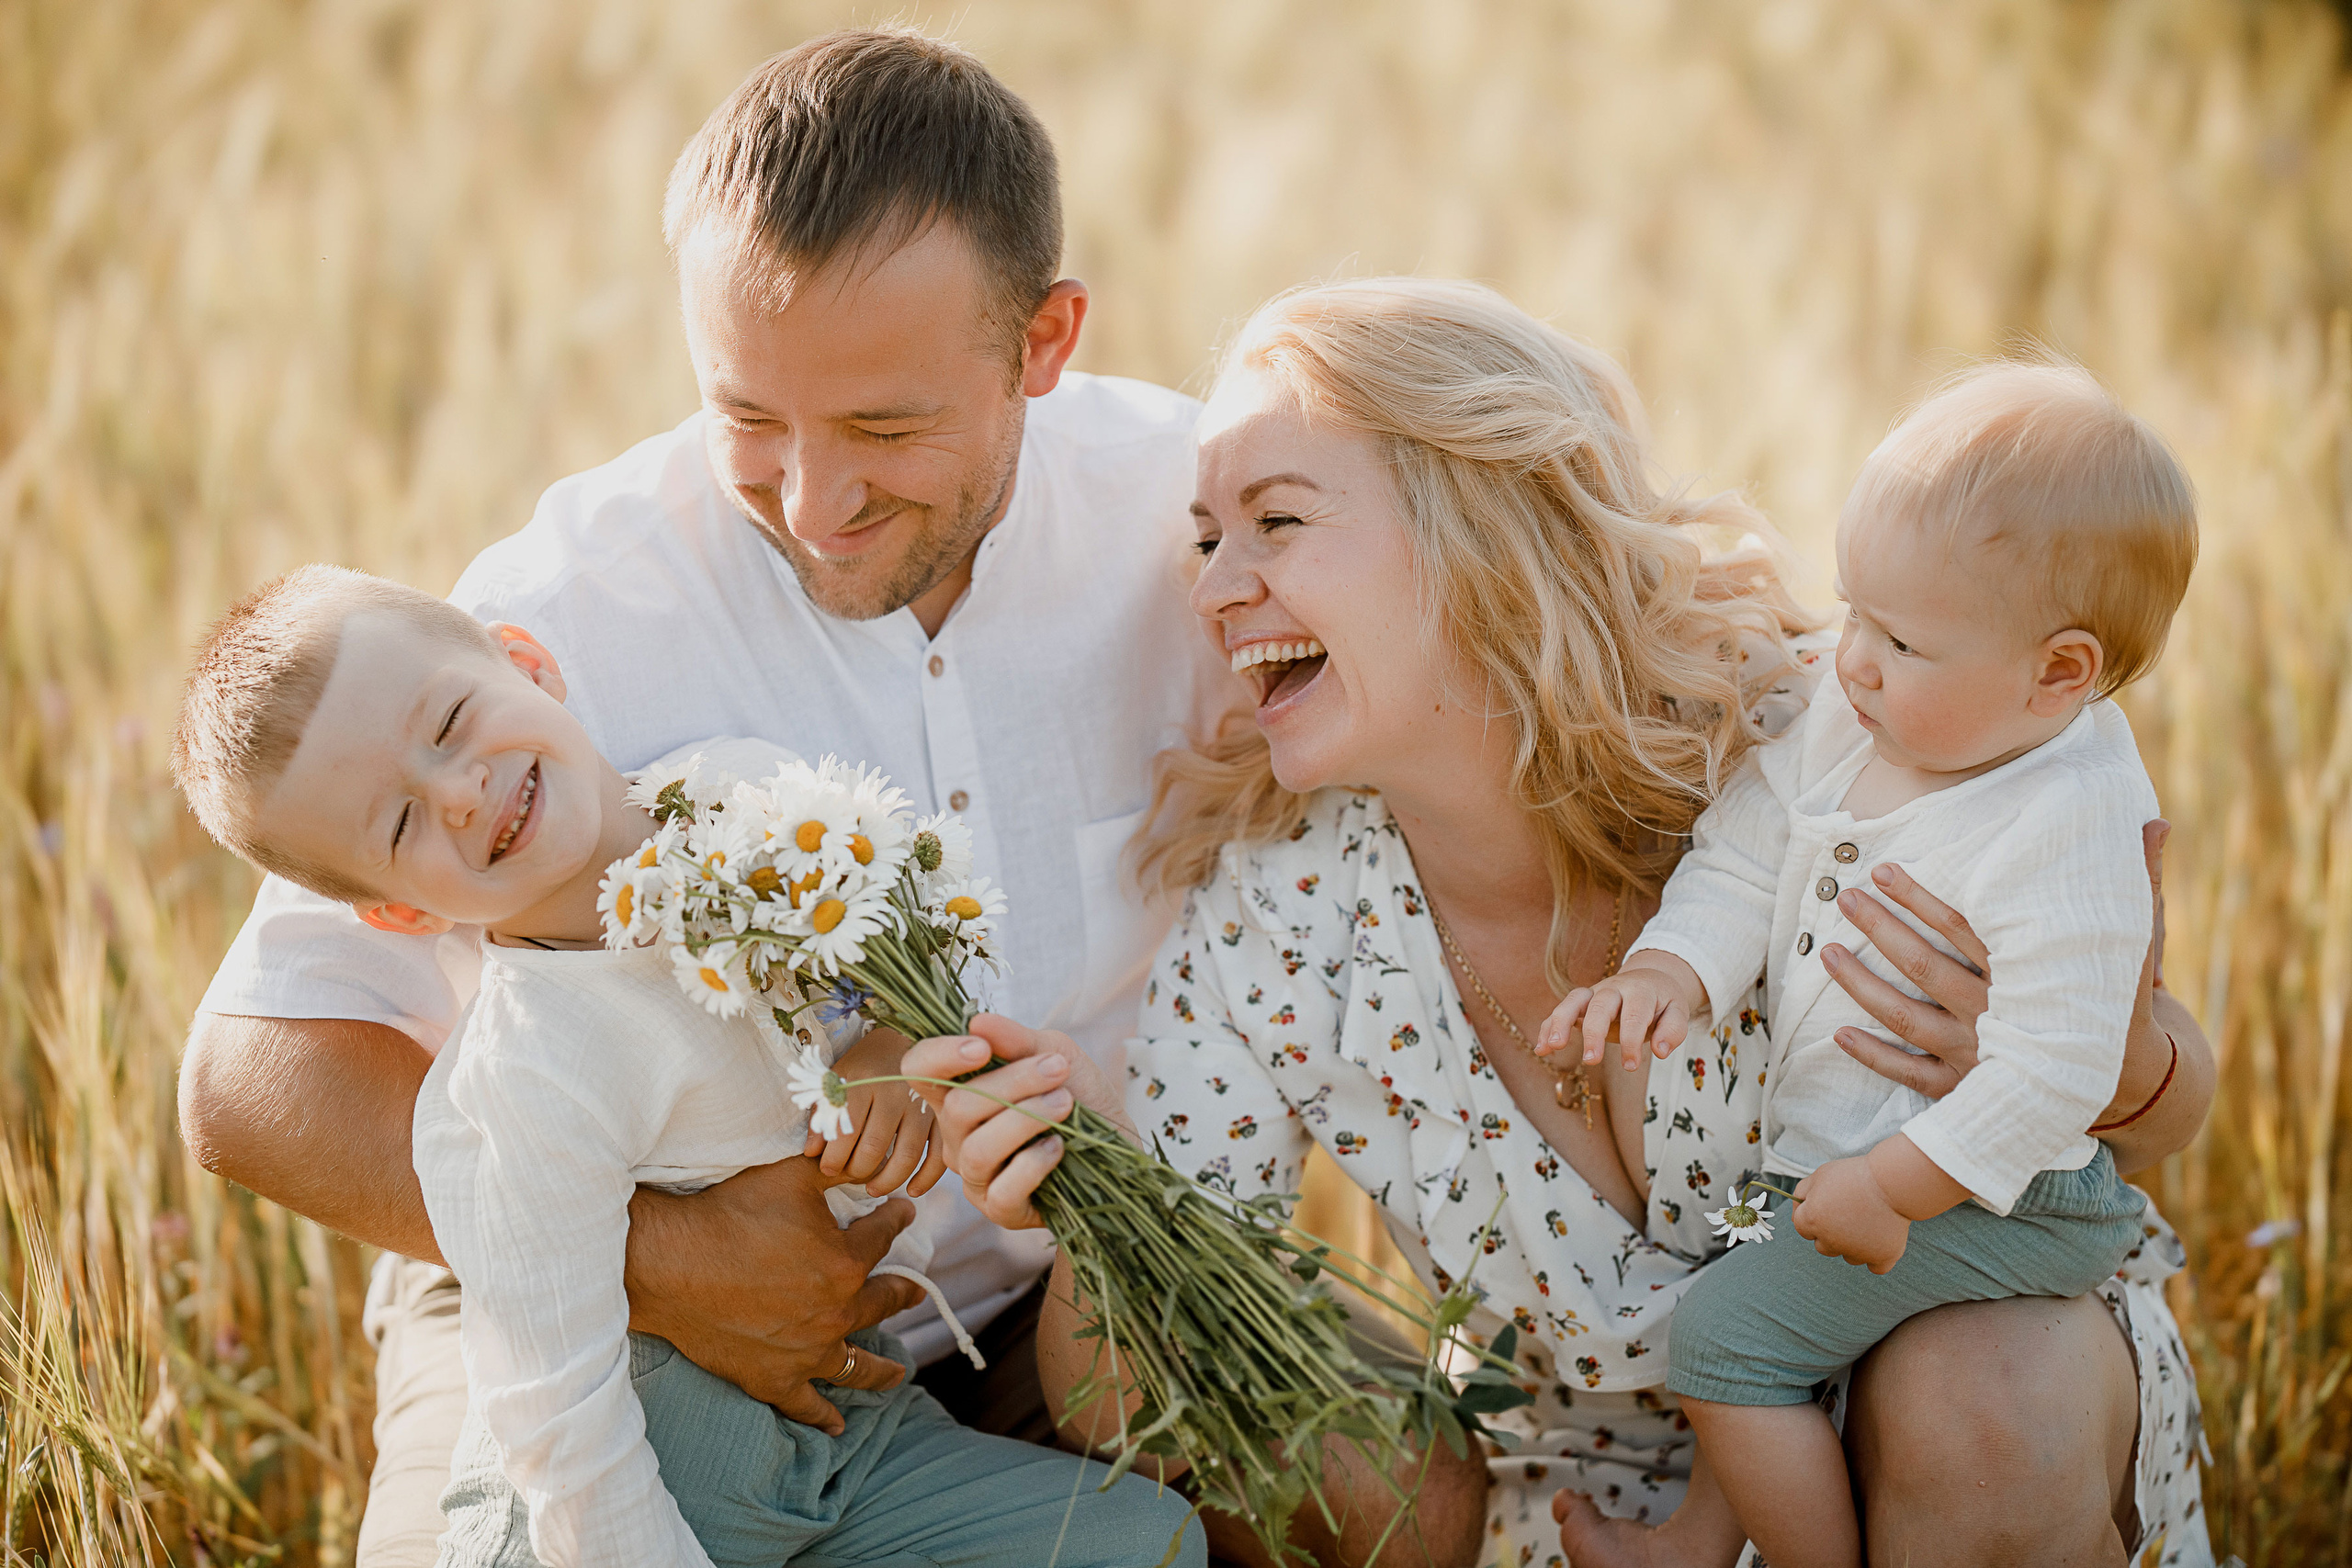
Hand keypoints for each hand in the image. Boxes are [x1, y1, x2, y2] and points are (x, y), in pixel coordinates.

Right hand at [623, 1156, 924, 1434]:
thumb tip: (870, 1158)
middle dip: (901, 1292)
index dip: (895, 1220)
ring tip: (899, 1373)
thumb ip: (837, 1167)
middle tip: (914, 1290)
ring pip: (856, 1364)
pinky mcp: (772, 1378)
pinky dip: (824, 1416)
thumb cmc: (730, 1213)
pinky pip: (806, 1404)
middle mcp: (836, 1313)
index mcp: (846, 1263)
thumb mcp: (791, 1175)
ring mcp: (806, 1352)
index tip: (901, 1213)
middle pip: (881, 1302)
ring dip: (882, 1368)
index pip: (884, 1237)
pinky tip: (837, 1425)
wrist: (670, 1262)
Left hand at [806, 1028, 948, 1197]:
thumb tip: (811, 1152)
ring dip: (888, 1181)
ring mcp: (923, 1104)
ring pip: (906, 1156)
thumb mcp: (836, 1079)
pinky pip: (938, 1155)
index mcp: (863, 1082)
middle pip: (874, 1149)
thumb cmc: (865, 1064)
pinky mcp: (943, 1114)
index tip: (827, 1170)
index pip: (845, 1132)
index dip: (833, 1159)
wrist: (906, 1038)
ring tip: (872, 1188)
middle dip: (857, 1172)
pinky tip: (911, 1189)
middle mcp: (895, 1093)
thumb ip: (822, 1113)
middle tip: (849, 1177)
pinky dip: (926, 1178)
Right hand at [902, 1013, 1131, 1230]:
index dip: (938, 1057)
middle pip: (957, 1106)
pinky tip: (1059, 1147)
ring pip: (979, 1148)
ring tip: (1065, 1104)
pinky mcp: (1000, 1208)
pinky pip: (1003, 1188)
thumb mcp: (1057, 1054)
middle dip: (1012, 1081)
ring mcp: (976, 1175)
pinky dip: (1035, 1162)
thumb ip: (1017, 1040)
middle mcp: (957, 1134)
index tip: (981, 1047)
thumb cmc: (1081, 1096)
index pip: (920, 1071)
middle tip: (1058, 1068)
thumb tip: (977, 1022)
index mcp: (960, 1091)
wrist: (1118, 1146)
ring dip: (1026, 1119)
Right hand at [1537, 952, 1703, 1071]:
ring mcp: (1594, 993)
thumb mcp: (1677, 1011)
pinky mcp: (1581, 1002)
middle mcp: (1614, 988)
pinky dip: (1547, 1027)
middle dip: (1593, 1033)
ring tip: (1552, 1047)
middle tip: (1591, 1060)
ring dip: (1560, 1022)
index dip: (1631, 1041)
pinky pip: (1561, 1011)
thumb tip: (1660, 1051)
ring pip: (1573, 1001)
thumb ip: (1673, 1030)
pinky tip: (1540, 1050)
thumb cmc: (1662, 1001)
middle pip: (1600, 1005)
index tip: (1631, 1066)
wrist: (1650, 978)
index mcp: (1640, 991)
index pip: (1634, 1015)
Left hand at [1791, 1156, 1909, 1272]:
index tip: (1827, 1205)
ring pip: (1849, 1257)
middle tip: (1849, 1212)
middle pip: (1823, 1247)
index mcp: (1812, 1221)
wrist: (1891, 1181)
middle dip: (1830, 1233)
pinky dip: (1876, 1257)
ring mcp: (1857, 1252)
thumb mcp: (1820, 1174)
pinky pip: (1875, 1267)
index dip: (1813, 1215)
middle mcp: (1831, 1241)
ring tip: (1868, 1221)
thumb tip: (1798, 1210)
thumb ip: (1802, 1193)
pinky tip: (1879, 1241)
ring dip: (1853, 1244)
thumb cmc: (1854, 1175)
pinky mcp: (1882, 1257)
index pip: (1802, 1228)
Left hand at [1828, 820, 2173, 1127]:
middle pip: (1923, 968)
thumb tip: (2157, 821)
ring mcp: (1976, 1056)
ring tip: (1827, 954)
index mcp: (2027, 975)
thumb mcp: (2136, 943)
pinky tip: (1838, 1033)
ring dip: (1862, 986)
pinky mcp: (1965, 1090)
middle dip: (1880, 931)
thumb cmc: (2122, 1004)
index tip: (1884, 870)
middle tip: (1845, 898)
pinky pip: (1909, 1074)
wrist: (2129, 1088)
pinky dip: (1873, 1056)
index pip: (1963, 928)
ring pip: (1906, 1018)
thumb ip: (2141, 882)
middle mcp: (1995, 1015)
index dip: (1920, 899)